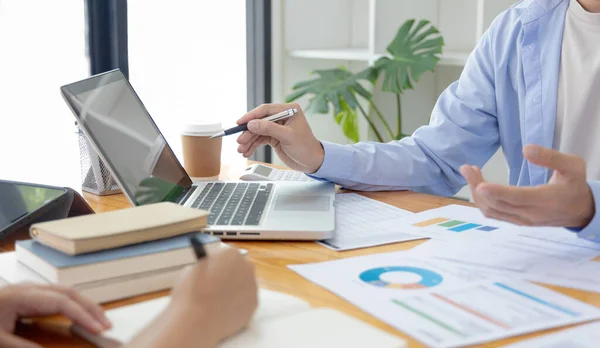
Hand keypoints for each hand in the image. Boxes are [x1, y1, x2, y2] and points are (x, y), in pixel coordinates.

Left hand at [0, 284, 110, 347]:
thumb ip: (22, 346)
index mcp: (21, 296)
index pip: (61, 302)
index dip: (82, 315)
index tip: (98, 329)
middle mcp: (29, 289)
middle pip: (69, 292)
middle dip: (91, 308)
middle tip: (107, 325)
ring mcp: (29, 290)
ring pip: (66, 292)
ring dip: (85, 305)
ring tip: (99, 320)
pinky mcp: (28, 295)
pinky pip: (58, 296)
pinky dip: (74, 305)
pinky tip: (80, 315)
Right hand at [127, 247, 257, 347]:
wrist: (198, 322)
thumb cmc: (190, 294)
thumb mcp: (191, 271)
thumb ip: (205, 266)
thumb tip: (208, 269)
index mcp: (230, 254)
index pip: (228, 254)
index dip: (219, 263)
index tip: (213, 271)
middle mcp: (246, 267)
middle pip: (240, 267)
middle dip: (231, 275)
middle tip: (218, 286)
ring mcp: (253, 286)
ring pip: (245, 285)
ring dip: (236, 290)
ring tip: (219, 303)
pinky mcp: (255, 304)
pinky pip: (246, 301)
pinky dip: (238, 305)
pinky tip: (225, 313)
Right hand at [236, 103, 324, 172]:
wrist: (312, 162)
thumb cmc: (306, 147)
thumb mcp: (287, 137)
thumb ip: (269, 129)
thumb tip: (252, 124)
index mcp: (289, 110)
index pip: (266, 110)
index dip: (251, 116)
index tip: (240, 123)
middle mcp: (282, 117)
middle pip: (260, 121)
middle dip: (248, 132)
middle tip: (240, 141)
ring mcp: (277, 127)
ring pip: (258, 131)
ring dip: (249, 140)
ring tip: (241, 149)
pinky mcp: (274, 137)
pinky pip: (260, 139)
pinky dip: (253, 145)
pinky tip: (247, 151)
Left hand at [460, 144, 594, 227]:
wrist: (582, 211)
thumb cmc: (575, 185)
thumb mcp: (573, 166)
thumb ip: (550, 157)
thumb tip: (526, 148)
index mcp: (546, 200)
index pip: (517, 198)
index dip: (497, 192)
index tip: (480, 183)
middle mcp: (531, 214)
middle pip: (497, 204)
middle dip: (478, 186)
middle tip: (467, 168)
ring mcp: (522, 220)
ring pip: (492, 211)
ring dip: (477, 194)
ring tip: (471, 173)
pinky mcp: (517, 221)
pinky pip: (495, 214)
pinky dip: (482, 201)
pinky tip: (478, 185)